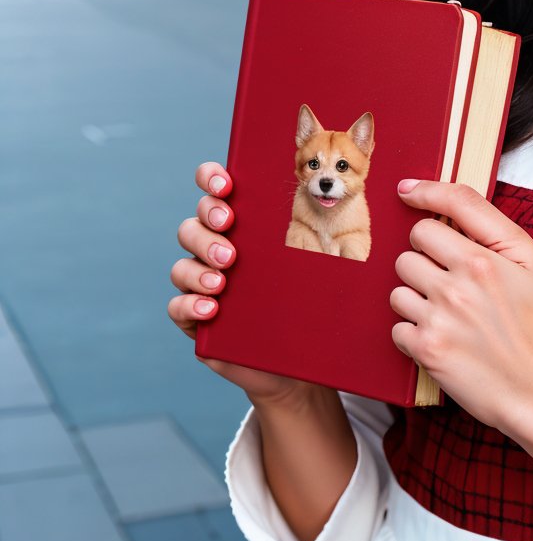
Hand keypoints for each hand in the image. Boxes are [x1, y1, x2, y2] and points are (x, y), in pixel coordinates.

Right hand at [169, 162, 314, 406]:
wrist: (300, 362)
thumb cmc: (314, 304)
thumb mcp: (328, 267)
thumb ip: (333, 240)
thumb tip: (347, 210)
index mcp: (249, 226)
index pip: (218, 189)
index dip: (213, 178)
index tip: (226, 184)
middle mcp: (221, 248)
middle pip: (196, 221)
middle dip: (208, 221)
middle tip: (230, 231)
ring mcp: (204, 283)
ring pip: (182, 261)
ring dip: (199, 263)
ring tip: (222, 279)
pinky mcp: (196, 319)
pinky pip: (177, 306)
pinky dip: (189, 304)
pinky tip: (211, 308)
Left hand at [391, 180, 532, 434]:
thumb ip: (493, 226)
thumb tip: (445, 203)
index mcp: (485, 259)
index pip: (436, 214)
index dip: (421, 197)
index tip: (406, 192)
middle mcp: (458, 284)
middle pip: (411, 249)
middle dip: (426, 258)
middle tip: (451, 278)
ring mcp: (439, 318)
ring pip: (398, 287)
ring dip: (416, 296)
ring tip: (447, 312)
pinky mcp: (426, 350)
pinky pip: (396, 325)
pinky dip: (413, 331)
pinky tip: (441, 336)